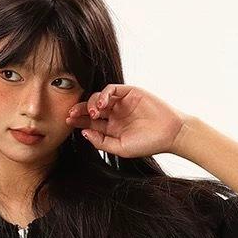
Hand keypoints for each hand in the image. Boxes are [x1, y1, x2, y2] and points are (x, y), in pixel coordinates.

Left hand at [65, 84, 187, 158]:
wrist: (170, 133)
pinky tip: (101, 104)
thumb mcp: (121, 148)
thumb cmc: (148, 144)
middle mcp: (114, 114)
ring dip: (91, 103)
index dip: (78, 121)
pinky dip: (104, 94)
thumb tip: (84, 133)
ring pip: (99, 98)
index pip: (90, 122)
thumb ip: (102, 142)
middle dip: (80, 110)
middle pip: (91, 108)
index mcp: (111, 128)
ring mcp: (121, 102)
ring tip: (93, 112)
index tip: (67, 122)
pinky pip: (112, 89)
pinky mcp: (130, 92)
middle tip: (71, 114)